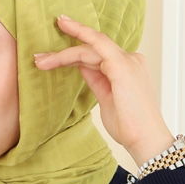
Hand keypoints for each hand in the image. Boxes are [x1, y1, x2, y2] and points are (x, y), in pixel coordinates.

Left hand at [33, 14, 174, 166]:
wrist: (146, 139)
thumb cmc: (130, 126)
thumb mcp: (107, 99)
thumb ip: (96, 81)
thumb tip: (81, 67)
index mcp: (127, 67)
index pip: (97, 54)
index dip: (76, 49)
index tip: (57, 44)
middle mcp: (129, 59)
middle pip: (92, 48)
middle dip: (64, 52)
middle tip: (38, 56)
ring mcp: (127, 61)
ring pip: (90, 48)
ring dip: (63, 54)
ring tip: (40, 60)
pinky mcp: (121, 66)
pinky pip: (95, 48)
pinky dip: (74, 49)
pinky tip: (57, 56)